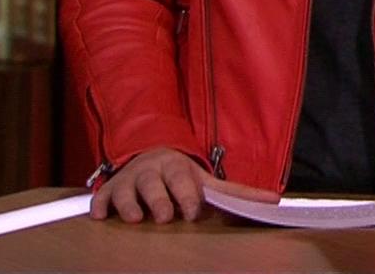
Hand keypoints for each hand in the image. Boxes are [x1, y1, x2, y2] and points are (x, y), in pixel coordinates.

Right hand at [87, 147, 278, 223]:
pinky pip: (101, 198)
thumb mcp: (208, 180)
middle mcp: (152, 171)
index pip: (183, 181)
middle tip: (165, 216)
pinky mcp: (110, 190)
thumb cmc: (182, 176)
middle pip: (154, 185)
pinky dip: (100, 207)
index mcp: (178, 168)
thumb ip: (239, 193)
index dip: (188, 197)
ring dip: (130, 204)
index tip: (193, 212)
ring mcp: (129, 180)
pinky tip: (101, 216)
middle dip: (160, 200)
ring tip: (136, 218)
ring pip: (128, 191)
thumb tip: (275, 201)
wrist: (151, 155)